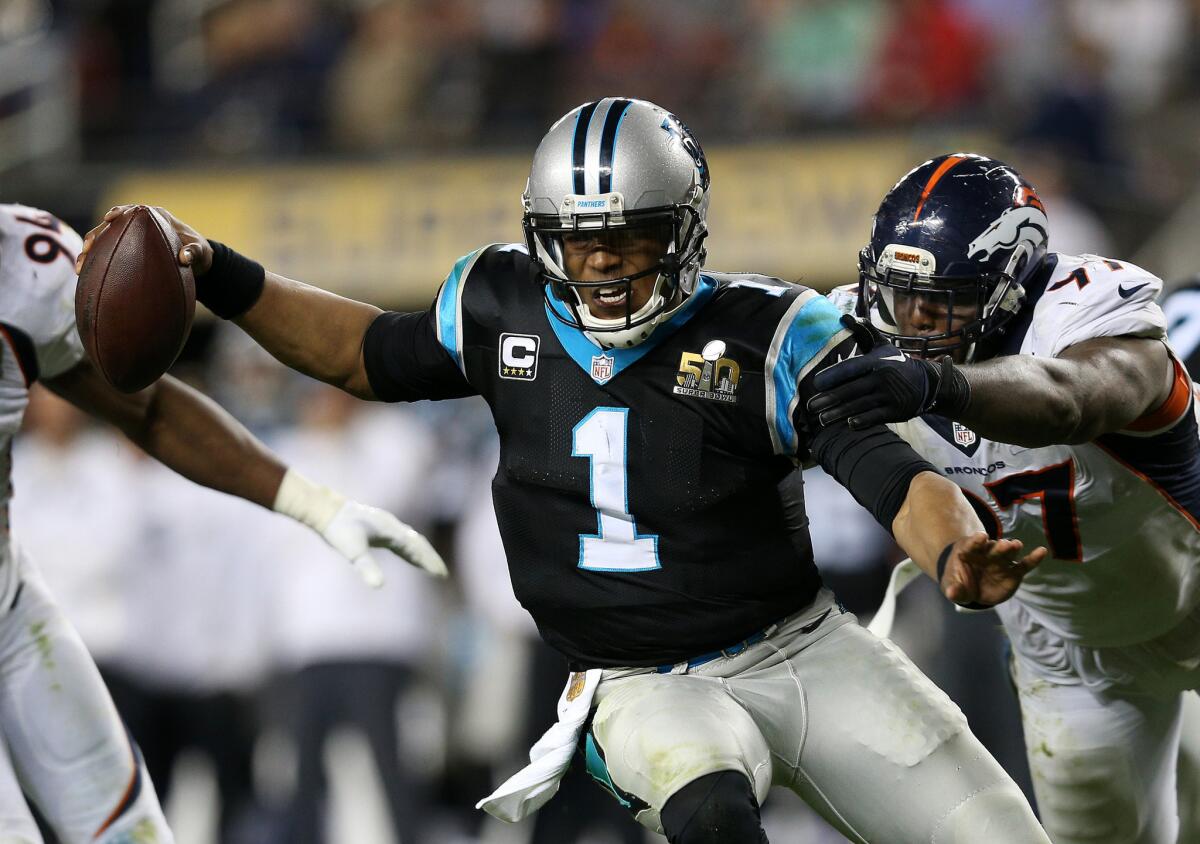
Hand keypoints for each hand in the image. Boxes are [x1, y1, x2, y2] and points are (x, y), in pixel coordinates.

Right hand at [76, 205, 212, 276]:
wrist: (197, 265)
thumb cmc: (200, 254)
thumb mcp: (201, 253)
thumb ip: (194, 252)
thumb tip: (184, 257)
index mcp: (155, 217)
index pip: (133, 211)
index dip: (119, 213)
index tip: (110, 218)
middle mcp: (139, 226)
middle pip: (112, 227)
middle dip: (96, 235)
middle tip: (88, 246)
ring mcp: (130, 239)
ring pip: (105, 243)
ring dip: (91, 253)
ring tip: (80, 266)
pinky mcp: (126, 253)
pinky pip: (108, 257)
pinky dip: (97, 266)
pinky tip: (85, 278)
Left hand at [322, 499, 448, 587]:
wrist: (327, 510)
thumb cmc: (339, 530)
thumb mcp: (352, 551)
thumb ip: (366, 567)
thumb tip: (378, 586)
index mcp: (392, 531)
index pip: (416, 548)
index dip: (428, 562)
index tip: (440, 574)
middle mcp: (393, 527)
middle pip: (418, 543)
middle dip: (430, 558)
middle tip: (442, 573)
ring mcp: (386, 526)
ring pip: (411, 540)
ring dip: (421, 554)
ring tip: (430, 567)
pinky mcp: (378, 528)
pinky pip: (400, 540)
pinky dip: (409, 550)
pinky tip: (407, 555)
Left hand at [808, 316, 940, 428]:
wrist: (926, 383)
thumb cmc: (896, 362)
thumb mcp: (882, 345)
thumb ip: (863, 331)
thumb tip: (844, 317)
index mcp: (876, 361)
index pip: (851, 368)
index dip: (833, 376)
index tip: (816, 383)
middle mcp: (882, 378)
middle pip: (851, 390)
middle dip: (829, 399)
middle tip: (810, 406)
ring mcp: (889, 396)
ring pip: (859, 406)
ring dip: (839, 413)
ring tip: (822, 419)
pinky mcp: (895, 411)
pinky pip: (876, 417)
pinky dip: (862, 421)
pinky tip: (849, 425)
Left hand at [940, 533, 1045, 608]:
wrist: (970, 588)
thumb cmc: (959, 583)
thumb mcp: (954, 588)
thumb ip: (954, 590)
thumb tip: (951, 593)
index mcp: (969, 553)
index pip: (972, 545)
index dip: (976, 541)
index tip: (981, 536)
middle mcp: (987, 554)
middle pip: (993, 548)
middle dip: (998, 547)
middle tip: (1005, 544)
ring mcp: (1001, 561)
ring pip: (1008, 553)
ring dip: (1012, 549)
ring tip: (1017, 545)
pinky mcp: (1013, 571)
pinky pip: (1024, 565)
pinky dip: (1033, 558)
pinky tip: (1042, 551)